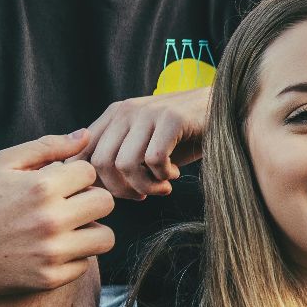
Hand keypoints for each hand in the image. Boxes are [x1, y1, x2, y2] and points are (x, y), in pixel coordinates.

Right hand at [0, 130, 115, 292]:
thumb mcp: (1, 163)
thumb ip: (47, 147)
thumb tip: (85, 135)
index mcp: (41, 187)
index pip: (90, 172)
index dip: (74, 175)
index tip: (57, 183)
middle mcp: (50, 221)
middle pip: (105, 203)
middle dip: (89, 199)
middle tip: (68, 204)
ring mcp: (50, 253)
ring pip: (104, 237)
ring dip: (90, 230)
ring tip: (66, 227)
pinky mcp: (47, 279)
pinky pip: (84, 265)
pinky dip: (73, 257)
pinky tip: (50, 249)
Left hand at [78, 87, 210, 199]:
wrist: (224, 111)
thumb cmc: (182, 137)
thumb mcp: (144, 146)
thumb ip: (117, 158)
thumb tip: (90, 189)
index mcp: (113, 116)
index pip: (82, 154)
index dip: (95, 183)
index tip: (120, 194)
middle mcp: (125, 110)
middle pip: (100, 163)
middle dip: (121, 190)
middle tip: (142, 195)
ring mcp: (148, 112)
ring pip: (125, 164)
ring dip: (144, 186)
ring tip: (161, 187)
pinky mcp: (172, 118)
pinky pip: (154, 159)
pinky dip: (163, 176)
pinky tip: (174, 174)